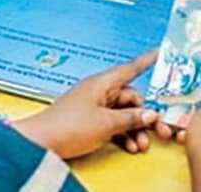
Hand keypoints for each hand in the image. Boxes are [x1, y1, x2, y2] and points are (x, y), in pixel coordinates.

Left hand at [13, 50, 159, 158]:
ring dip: (134, 128)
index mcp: (102, 83)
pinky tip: (129, 145)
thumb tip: (149, 114)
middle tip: (156, 128)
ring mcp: (94, 106)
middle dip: (144, 114)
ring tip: (141, 144)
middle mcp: (99, 91)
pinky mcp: (89, 121)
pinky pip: (113, 123)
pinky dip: (122, 133)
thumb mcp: (106, 123)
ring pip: (123, 113)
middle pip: (130, 97)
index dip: (146, 61)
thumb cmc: (66, 126)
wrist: (41, 142)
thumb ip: (130, 118)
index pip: (130, 68)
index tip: (158, 53)